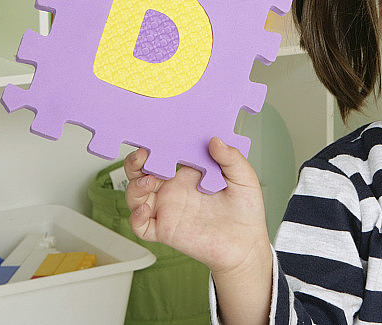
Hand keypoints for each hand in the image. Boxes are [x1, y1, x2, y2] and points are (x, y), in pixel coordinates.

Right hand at [124, 137, 270, 276]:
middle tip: (142, 155)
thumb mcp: (244, 178)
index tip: (154, 137)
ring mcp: (168, 211)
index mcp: (188, 175)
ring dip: (134, 187)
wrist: (247, 244)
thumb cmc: (246, 211)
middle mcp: (174, 191)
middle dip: (135, 162)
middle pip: (141, 173)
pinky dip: (135, 218)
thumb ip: (232, 158)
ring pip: (136, 196)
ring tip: (148, 181)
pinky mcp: (166, 231)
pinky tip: (145, 210)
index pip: (164, 156)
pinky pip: (141, 226)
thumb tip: (216, 141)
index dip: (155, 146)